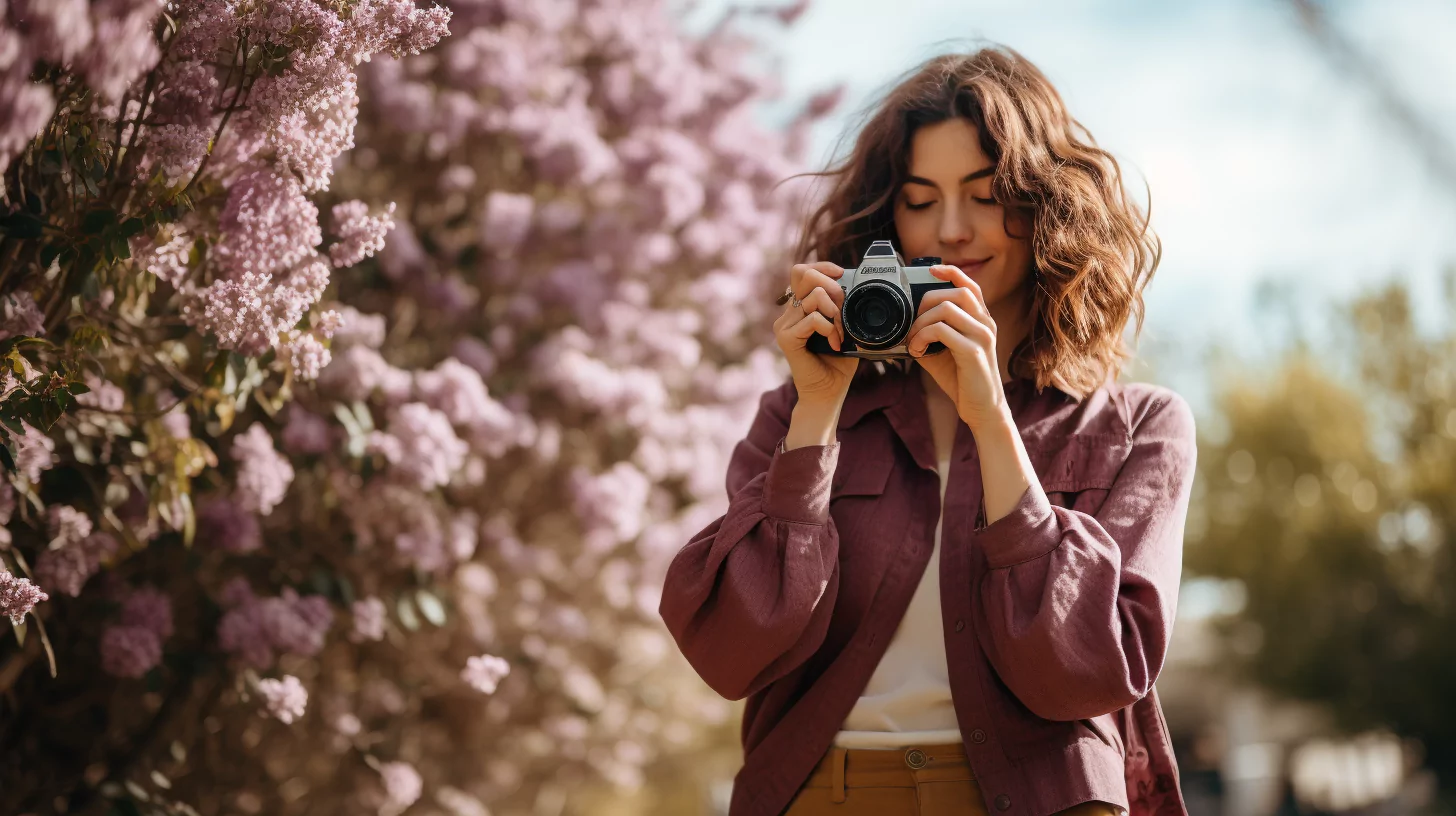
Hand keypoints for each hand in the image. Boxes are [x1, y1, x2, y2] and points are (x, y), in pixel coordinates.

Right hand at [775, 262, 859, 404]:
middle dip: (832, 287)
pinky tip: (835, 344)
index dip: (822, 266)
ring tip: (841, 332)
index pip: (802, 271)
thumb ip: (842, 306)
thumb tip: (852, 284)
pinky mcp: (786, 338)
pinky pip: (813, 318)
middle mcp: (788, 313)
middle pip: (804, 274)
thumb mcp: (844, 327)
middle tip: (842, 311)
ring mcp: (784, 325)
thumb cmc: (838, 363)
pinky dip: (830, 329)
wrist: (827, 393)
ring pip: (813, 296)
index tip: (841, 274)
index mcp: (799, 307)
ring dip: (835, 312)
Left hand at [905, 264, 1007, 429]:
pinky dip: (922, 336)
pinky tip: (917, 350)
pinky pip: (943, 331)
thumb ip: (928, 334)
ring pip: (948, 308)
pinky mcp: (974, 352)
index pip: (970, 285)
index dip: (951, 272)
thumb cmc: (961, 379)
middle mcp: (985, 324)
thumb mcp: (941, 351)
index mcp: (980, 320)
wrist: (981, 409)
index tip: (930, 270)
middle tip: (913, 322)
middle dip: (927, 300)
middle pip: (957, 292)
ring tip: (913, 340)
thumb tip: (902, 325)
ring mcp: (982, 337)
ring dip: (921, 322)